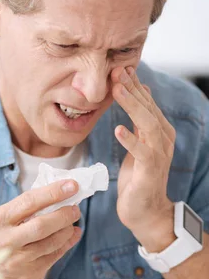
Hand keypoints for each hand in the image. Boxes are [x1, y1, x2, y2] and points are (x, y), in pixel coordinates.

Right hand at [0, 180, 81, 278]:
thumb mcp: (1, 220)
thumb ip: (24, 208)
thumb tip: (59, 193)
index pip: (29, 201)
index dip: (53, 192)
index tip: (72, 185)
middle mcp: (5, 241)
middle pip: (42, 224)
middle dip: (64, 214)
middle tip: (75, 209)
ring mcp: (17, 260)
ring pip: (52, 242)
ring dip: (67, 230)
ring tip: (71, 223)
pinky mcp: (30, 273)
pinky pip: (55, 255)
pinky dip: (67, 243)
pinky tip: (71, 235)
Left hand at [112, 66, 175, 246]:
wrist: (145, 211)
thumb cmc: (139, 178)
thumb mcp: (137, 145)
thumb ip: (138, 122)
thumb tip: (137, 93)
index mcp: (159, 130)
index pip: (146, 102)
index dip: (133, 84)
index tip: (117, 67)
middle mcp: (163, 138)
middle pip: (147, 108)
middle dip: (131, 88)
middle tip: (115, 70)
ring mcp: (159, 154)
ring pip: (146, 123)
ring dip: (131, 106)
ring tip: (116, 90)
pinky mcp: (150, 170)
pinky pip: (142, 152)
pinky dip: (130, 140)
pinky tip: (118, 129)